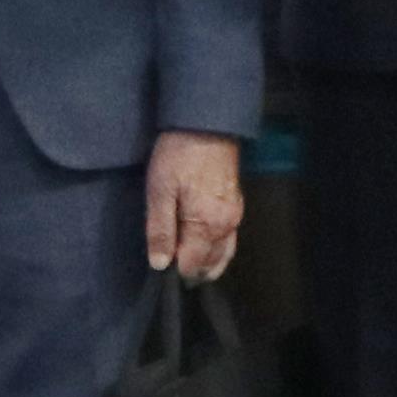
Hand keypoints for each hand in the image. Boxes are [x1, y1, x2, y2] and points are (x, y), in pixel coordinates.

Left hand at [144, 128, 245, 280]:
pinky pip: (230, 239)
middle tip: (172, 268)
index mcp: (206, 225)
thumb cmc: (178, 156)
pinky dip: (218, 249)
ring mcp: (234, 215)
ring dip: (208, 264)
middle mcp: (226, 225)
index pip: (192, 265)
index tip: (161, 266)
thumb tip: (160, 264)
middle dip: (193, 271)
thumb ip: (160, 230)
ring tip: (188, 266)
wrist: (206, 125)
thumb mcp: (159, 191)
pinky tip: (205, 246)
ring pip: (224, 254)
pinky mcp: (236, 205)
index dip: (175, 270)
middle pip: (211, 264)